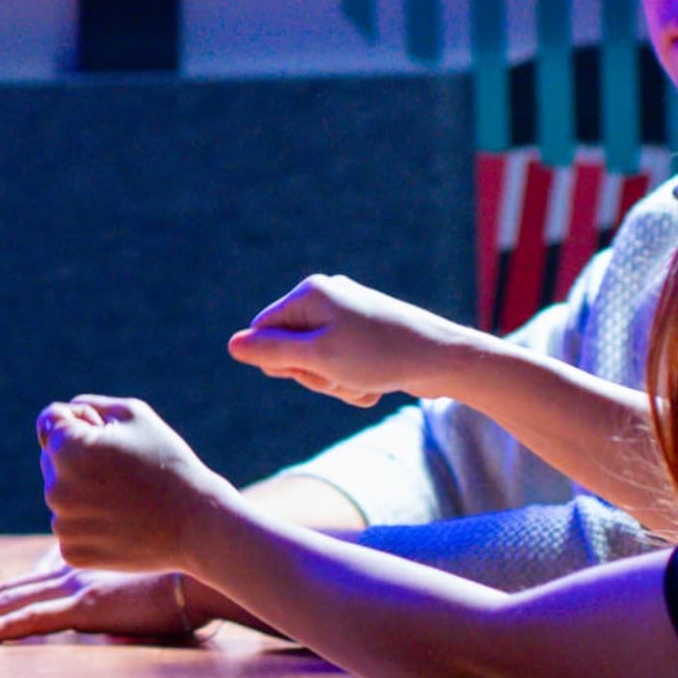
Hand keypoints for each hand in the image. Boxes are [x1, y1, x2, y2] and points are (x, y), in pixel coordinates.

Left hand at [0, 548, 200, 643]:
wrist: (203, 567)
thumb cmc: (182, 582)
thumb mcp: (141, 600)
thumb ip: (120, 615)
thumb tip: (110, 635)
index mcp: (80, 574)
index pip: (25, 586)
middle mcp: (69, 578)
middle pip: (6, 593)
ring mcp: (74, 590)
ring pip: (8, 605)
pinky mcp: (84, 606)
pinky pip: (31, 620)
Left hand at [37, 396, 234, 574]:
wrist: (198, 524)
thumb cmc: (168, 463)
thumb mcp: (133, 415)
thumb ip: (88, 406)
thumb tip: (59, 418)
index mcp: (67, 449)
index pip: (50, 423)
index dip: (81, 423)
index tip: (110, 438)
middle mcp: (55, 488)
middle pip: (53, 460)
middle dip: (79, 459)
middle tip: (125, 473)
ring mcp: (62, 525)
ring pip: (61, 495)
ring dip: (83, 493)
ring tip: (126, 499)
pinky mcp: (71, 553)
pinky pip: (70, 527)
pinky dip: (89, 525)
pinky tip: (120, 524)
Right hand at [226, 274, 476, 408]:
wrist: (444, 359)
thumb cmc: (381, 355)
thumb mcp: (319, 358)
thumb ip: (272, 352)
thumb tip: (233, 345)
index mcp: (309, 293)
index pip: (262, 332)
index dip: (281, 362)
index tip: (314, 368)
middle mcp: (325, 297)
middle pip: (289, 350)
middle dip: (313, 375)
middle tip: (343, 375)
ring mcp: (346, 315)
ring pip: (316, 364)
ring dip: (336, 383)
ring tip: (365, 380)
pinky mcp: (364, 334)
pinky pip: (341, 366)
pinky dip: (354, 381)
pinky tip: (377, 383)